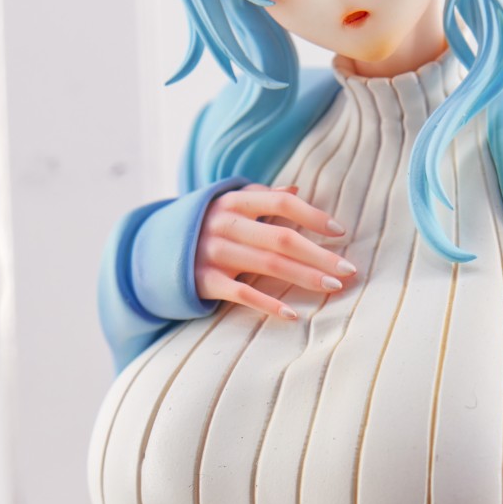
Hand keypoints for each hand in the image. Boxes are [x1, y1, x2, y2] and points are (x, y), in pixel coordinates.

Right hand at [194, 184, 354, 320]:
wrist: (153, 251)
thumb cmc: (206, 226)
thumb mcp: (229, 206)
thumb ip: (262, 198)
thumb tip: (296, 188)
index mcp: (235, 202)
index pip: (282, 203)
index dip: (312, 216)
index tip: (339, 232)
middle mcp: (225, 224)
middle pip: (281, 238)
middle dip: (319, 255)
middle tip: (349, 270)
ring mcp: (214, 252)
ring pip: (268, 265)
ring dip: (305, 277)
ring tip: (333, 288)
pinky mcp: (204, 280)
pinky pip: (241, 293)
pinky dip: (268, 304)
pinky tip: (292, 315)